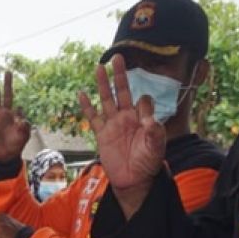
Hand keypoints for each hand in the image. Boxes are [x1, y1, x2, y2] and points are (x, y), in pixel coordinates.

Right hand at [0, 72, 30, 163]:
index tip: (18, 124)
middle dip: (7, 84)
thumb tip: (20, 118)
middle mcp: (6, 113)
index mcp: (16, 116)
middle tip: (8, 71)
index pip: (18, 109)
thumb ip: (23, 127)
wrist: (5, 154)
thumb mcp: (23, 136)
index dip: (18, 115)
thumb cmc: (16, 145)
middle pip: (7, 95)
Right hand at [78, 55, 164, 198]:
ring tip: (99, 67)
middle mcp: (127, 117)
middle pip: (122, 91)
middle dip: (121, 74)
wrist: (133, 180)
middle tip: (118, 57)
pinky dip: (87, 106)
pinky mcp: (101, 134)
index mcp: (142, 118)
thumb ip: (154, 129)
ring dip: (103, 84)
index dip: (144, 104)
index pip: (143, 101)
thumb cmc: (148, 163)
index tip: (145, 118)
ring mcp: (113, 124)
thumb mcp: (156, 146)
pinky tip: (82, 94)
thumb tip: (147, 115)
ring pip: (106, 99)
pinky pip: (93, 118)